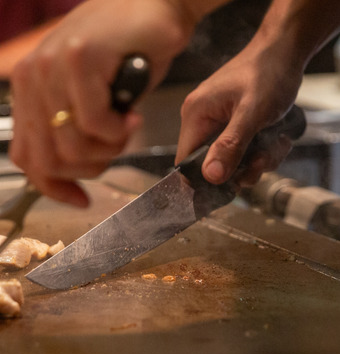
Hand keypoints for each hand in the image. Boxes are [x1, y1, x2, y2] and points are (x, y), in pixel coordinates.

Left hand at [8, 0, 194, 206]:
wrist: (155, 5)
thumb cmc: (125, 55)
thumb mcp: (84, 99)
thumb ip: (65, 132)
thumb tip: (60, 182)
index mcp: (25, 90)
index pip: (24, 156)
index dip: (51, 186)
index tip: (80, 198)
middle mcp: (30, 77)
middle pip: (46, 158)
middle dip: (87, 169)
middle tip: (115, 152)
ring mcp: (51, 66)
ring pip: (70, 145)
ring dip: (107, 151)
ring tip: (125, 130)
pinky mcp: (80, 59)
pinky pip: (94, 122)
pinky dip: (118, 131)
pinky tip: (132, 116)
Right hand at [175, 33, 302, 186]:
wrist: (284, 50)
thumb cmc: (268, 73)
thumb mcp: (252, 113)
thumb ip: (230, 145)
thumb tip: (210, 177)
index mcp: (195, 115)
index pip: (185, 161)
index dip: (205, 178)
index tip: (231, 185)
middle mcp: (200, 119)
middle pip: (211, 163)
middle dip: (241, 167)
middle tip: (264, 160)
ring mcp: (215, 120)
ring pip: (230, 158)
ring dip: (256, 159)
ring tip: (276, 144)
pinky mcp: (230, 121)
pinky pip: (240, 147)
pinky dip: (260, 149)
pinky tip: (275, 138)